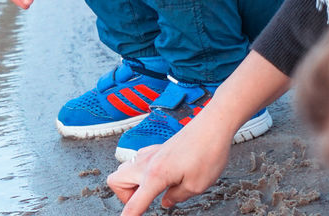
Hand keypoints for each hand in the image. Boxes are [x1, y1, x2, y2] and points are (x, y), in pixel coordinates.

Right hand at [108, 52, 291, 214]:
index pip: (134, 203)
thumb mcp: (196, 185)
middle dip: (124, 197)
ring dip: (131, 183)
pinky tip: (160, 176)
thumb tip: (166, 202)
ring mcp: (150, 153)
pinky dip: (141, 172)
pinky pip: (138, 161)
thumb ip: (176, 197)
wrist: (213, 126)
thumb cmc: (207, 152)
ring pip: (124, 169)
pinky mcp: (156, 148)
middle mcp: (147, 162)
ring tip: (150, 191)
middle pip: (116, 181)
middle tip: (142, 203)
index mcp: (155, 175)